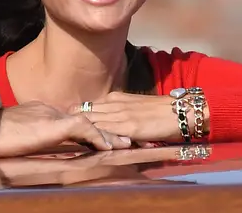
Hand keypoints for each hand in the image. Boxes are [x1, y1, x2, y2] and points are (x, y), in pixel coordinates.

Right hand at [0, 102, 131, 158]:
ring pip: (89, 122)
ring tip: (125, 144)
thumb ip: (31, 137)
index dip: (93, 129)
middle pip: (85, 119)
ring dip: (108, 134)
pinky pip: (81, 127)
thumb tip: (38, 146)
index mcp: (42, 113)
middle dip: (107, 129)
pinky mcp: (51, 124)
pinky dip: (97, 136)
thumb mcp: (16, 136)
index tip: (107, 139)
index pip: (73, 120)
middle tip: (126, 139)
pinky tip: (108, 146)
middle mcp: (49, 110)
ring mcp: (51, 115)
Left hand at [73, 92, 190, 142]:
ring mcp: (121, 116)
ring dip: (80, 131)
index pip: (86, 106)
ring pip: (92, 122)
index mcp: (114, 98)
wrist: (181, 111)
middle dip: (71, 123)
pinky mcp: (130, 127)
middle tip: (60, 132)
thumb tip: (103, 124)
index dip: (74, 117)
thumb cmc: (159, 111)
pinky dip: (96, 138)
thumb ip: (117, 112)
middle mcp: (114, 104)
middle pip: (83, 113)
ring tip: (68, 139)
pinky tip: (87, 143)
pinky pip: (108, 132)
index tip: (64, 124)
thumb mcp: (133, 106)